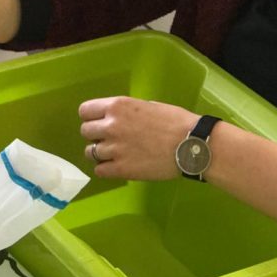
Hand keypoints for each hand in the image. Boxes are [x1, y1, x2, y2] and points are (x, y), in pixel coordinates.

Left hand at [79, 96, 196, 179]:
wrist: (192, 145)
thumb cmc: (175, 121)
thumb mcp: (147, 105)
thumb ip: (127, 112)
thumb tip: (118, 118)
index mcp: (117, 106)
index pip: (85, 111)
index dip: (91, 117)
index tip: (98, 122)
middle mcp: (111, 126)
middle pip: (85, 132)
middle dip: (95, 136)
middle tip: (110, 140)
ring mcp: (114, 149)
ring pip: (90, 153)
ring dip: (100, 154)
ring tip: (116, 155)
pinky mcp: (121, 169)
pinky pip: (99, 171)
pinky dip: (106, 169)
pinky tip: (118, 167)